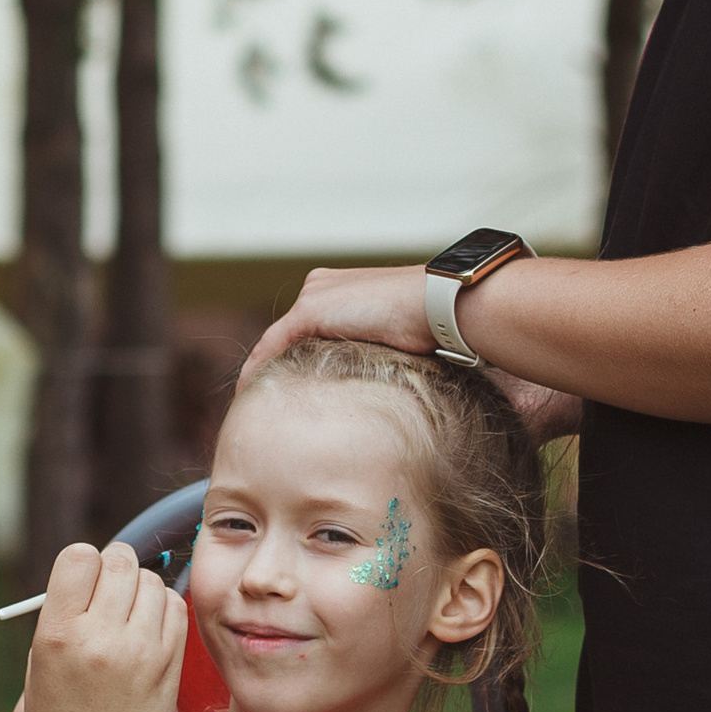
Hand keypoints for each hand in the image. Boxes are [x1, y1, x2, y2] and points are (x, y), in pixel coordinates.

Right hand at [20, 542, 185, 711]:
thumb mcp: (41, 660)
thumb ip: (67, 609)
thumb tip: (102, 564)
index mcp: (57, 633)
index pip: (79, 556)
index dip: (84, 562)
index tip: (84, 579)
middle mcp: (99, 638)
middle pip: (120, 563)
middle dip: (116, 568)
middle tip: (110, 591)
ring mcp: (139, 653)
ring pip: (152, 582)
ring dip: (141, 588)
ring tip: (128, 615)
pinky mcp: (169, 666)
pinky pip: (176, 609)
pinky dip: (163, 609)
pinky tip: (149, 629)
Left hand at [244, 266, 578, 435]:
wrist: (459, 309)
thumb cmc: (456, 336)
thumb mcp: (418, 356)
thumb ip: (403, 374)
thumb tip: (425, 423)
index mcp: (354, 296)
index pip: (310, 335)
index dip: (297, 371)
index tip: (289, 407)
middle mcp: (329, 288)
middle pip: (287, 340)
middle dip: (273, 377)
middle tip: (260, 417)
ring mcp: (320, 295)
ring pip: (276, 345)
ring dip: (262, 378)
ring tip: (251, 414)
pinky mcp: (314, 308)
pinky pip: (271, 347)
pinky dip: (260, 374)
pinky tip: (252, 403)